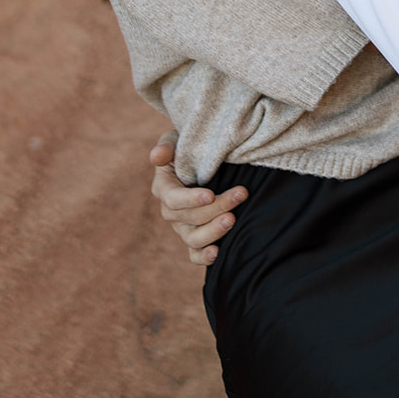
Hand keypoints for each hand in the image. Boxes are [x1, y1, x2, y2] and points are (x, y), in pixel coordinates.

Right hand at [150, 131, 248, 264]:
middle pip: (189, 217)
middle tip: (240, 194)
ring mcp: (183, 227)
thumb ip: (167, 145)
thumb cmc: (190, 148)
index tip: (210, 195)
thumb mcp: (177, 140)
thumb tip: (157, 156)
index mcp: (163, 187)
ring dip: (213, 232)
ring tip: (233, 220)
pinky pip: (195, 254)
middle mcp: (171, 211)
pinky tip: (218, 253)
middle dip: (217, 207)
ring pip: (193, 238)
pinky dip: (204, 257)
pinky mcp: (195, 239)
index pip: (172, 199)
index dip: (190, 199)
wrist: (206, 162)